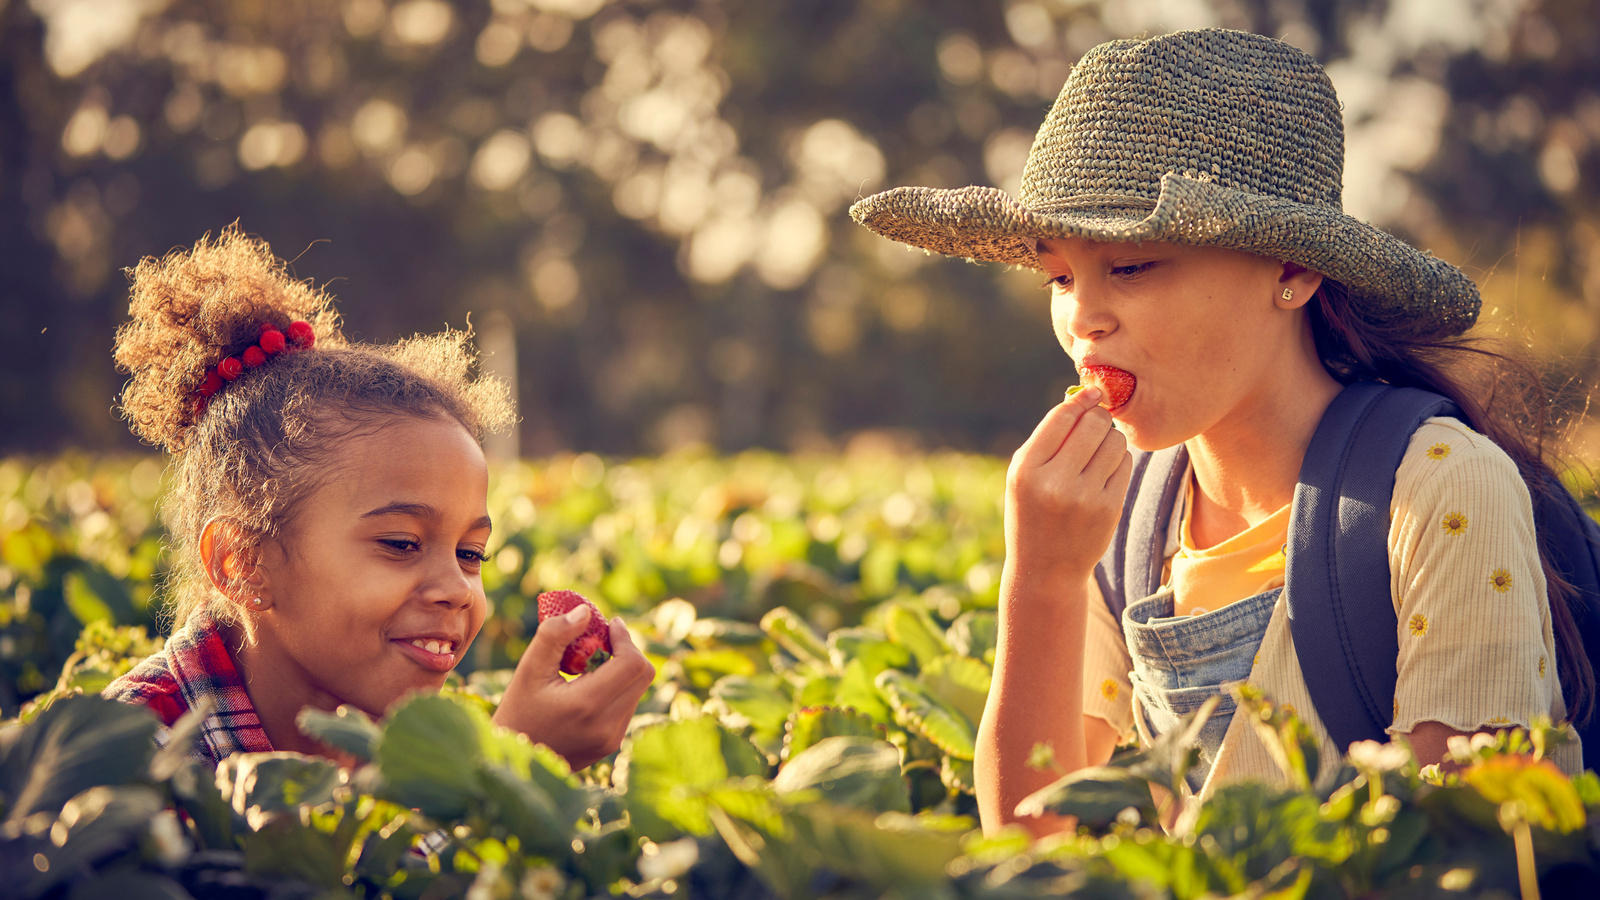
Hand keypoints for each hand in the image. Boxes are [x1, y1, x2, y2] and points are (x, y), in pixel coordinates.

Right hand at [491, 605, 655, 768]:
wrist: (513, 760)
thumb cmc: (518, 709)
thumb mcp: (529, 669)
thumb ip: (555, 634)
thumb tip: (585, 611)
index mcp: (588, 705)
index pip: (632, 663)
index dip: (626, 638)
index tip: (611, 625)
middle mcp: (607, 726)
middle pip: (643, 675)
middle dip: (627, 651)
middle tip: (604, 639)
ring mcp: (612, 739)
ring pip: (638, 690)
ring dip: (622, 670)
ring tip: (591, 664)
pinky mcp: (611, 745)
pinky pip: (628, 706)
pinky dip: (617, 689)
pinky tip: (590, 686)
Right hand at [1004, 387, 1132, 583]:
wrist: (1045, 568)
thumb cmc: (1032, 512)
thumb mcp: (1023, 476)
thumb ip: (1048, 438)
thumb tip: (1085, 395)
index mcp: (1026, 469)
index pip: (1061, 417)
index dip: (1081, 399)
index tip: (1092, 393)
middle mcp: (1054, 482)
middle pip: (1093, 425)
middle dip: (1098, 418)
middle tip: (1095, 424)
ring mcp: (1084, 497)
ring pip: (1114, 442)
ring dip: (1110, 439)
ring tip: (1097, 453)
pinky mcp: (1109, 509)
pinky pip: (1125, 464)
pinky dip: (1118, 461)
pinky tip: (1104, 473)